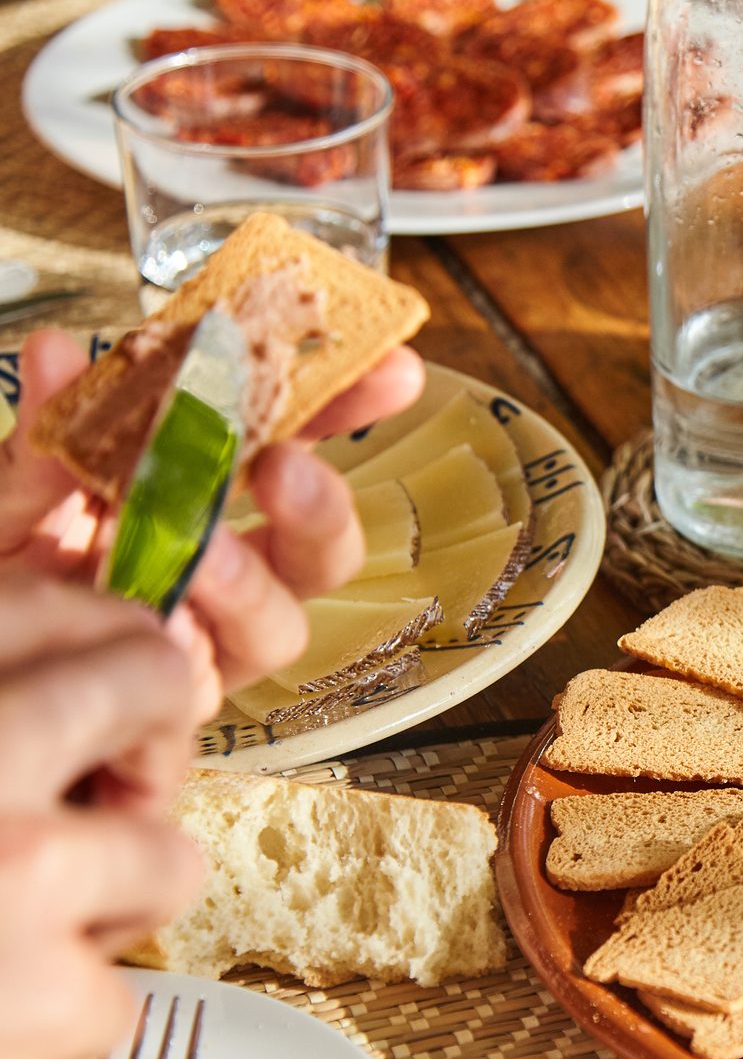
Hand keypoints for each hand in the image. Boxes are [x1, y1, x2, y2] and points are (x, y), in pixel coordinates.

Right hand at [0, 574, 204, 1058]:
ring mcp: (15, 869)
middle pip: (147, 680)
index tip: (93, 684)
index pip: (47, 602)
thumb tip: (75, 680)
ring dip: (110, 904)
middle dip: (141, 740)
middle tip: (104, 794)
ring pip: (168, 854)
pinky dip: (58, 1026)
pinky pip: (118, 996)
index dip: (91, 639)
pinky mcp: (45, 995)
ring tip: (13, 936)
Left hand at [1, 328, 423, 717]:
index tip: (387, 369)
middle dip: (322, 508)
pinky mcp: (174, 703)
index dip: (346, 406)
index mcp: (206, 497)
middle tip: (282, 471)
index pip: (296, 443)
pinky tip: (155, 630)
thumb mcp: (17, 487)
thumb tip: (57, 354)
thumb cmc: (9, 569)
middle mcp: (228, 572)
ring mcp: (209, 641)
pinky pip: (208, 688)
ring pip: (283, 625)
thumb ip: (46, 434)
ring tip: (200, 563)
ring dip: (249, 588)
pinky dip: (185, 655)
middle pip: (323, 549)